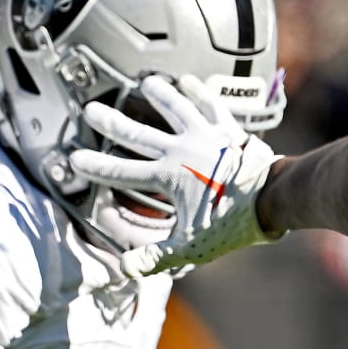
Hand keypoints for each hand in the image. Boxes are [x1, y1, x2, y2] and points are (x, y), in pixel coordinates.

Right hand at [69, 75, 279, 277]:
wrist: (272, 198)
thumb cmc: (232, 224)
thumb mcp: (191, 246)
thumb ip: (156, 256)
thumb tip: (127, 267)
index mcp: (167, 177)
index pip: (122, 171)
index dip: (96, 165)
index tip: (75, 158)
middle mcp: (181, 151)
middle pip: (138, 134)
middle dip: (111, 122)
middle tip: (91, 111)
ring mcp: (205, 136)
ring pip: (175, 109)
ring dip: (158, 95)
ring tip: (145, 82)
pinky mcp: (228, 129)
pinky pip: (210, 106)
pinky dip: (199, 93)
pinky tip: (190, 81)